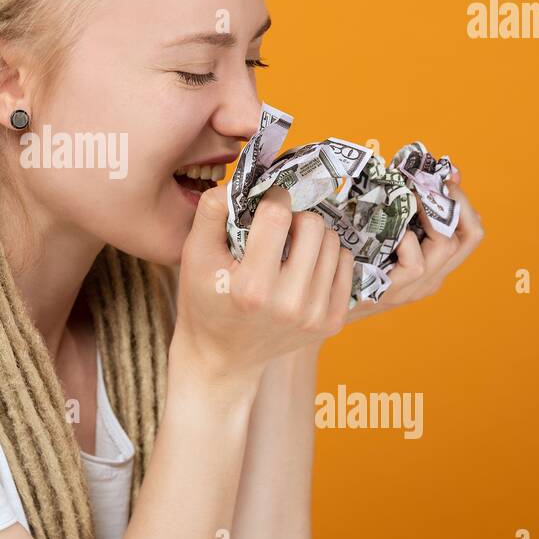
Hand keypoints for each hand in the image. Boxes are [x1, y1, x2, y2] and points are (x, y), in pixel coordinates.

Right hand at [172, 186, 354, 390]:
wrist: (220, 358)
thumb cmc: (204, 299)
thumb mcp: (193, 254)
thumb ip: (212, 210)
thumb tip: (244, 180)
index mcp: (252, 286)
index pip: (278, 215)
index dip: (271, 197)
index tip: (264, 202)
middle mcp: (289, 303)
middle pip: (313, 225)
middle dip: (294, 217)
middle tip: (277, 229)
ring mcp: (315, 316)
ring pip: (333, 243)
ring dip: (312, 237)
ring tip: (289, 249)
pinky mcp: (332, 323)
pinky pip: (345, 266)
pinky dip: (326, 258)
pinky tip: (304, 267)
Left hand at [345, 167, 484, 323]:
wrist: (325, 297)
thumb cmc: (351, 257)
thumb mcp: (383, 231)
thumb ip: (404, 211)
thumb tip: (419, 174)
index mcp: (435, 263)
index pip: (471, 234)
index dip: (466, 203)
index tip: (449, 177)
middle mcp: (433, 276)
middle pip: (470, 237)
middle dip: (456, 202)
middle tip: (432, 181)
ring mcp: (415, 288)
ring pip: (446, 248)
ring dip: (431, 215)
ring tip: (411, 197)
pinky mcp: (393, 292)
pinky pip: (415, 265)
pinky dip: (408, 243)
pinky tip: (393, 232)